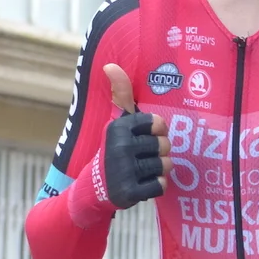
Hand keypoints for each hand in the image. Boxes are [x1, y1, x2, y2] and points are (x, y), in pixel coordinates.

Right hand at [66, 64, 171, 227]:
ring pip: (166, 165)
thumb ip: (120, 94)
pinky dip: (155, 187)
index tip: (145, 137)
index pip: (159, 123)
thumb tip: (110, 65)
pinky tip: (142, 185)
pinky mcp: (129, 193)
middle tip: (143, 158)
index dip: (157, 132)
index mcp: (119, 127)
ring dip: (159, 170)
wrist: (93, 188)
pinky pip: (161, 185)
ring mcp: (124, 171)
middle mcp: (120, 147)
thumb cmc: (114, 149)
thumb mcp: (117, 122)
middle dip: (159, 153)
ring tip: (142, 171)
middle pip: (165, 145)